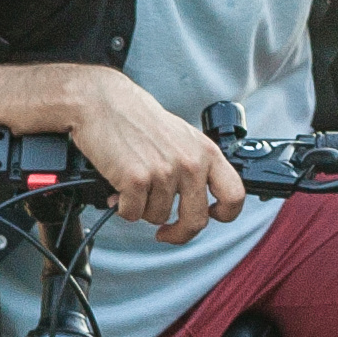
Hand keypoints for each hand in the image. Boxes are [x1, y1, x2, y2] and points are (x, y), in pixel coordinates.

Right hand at [69, 72, 245, 245]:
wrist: (103, 103)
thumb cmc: (139, 120)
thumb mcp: (183, 138)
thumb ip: (195, 167)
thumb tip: (194, 205)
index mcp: (207, 152)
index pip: (234, 195)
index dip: (225, 214)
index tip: (210, 216)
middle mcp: (190, 163)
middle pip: (197, 220)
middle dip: (179, 233)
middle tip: (166, 232)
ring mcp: (164, 172)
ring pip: (157, 217)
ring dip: (143, 209)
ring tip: (133, 187)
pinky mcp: (136, 180)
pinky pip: (132, 214)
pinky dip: (123, 208)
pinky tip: (119, 190)